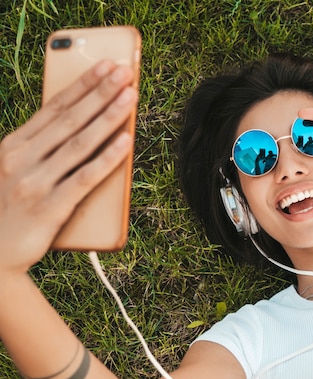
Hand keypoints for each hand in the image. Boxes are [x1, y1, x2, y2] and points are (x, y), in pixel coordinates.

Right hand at [0, 61, 136, 274]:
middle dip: (100, 92)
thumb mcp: (16, 171)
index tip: (107, 65)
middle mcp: (21, 158)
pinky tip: (126, 142)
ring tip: (131, 97)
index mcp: (13, 145)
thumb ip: (42, 148)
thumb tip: (83, 122)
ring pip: (80, 143)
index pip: (54, 106)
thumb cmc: (8, 209)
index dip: (84, 84)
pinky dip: (107, 158)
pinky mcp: (50, 208)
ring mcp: (35, 182)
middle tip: (125, 72)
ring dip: (109, 117)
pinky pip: (85, 178)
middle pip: (70, 118)